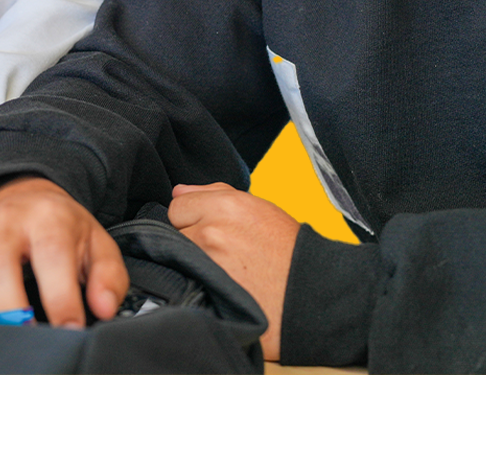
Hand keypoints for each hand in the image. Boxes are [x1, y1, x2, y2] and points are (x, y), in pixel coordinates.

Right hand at [0, 176, 128, 327]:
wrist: (25, 199)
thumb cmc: (63, 231)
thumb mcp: (98, 245)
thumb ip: (108, 277)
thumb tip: (104, 308)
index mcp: (49, 217)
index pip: (51, 254)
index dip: (60, 297)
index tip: (69, 331)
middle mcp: (6, 220)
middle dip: (11, 312)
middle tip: (29, 343)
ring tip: (5, 341)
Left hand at [169, 182, 299, 360]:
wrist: (311, 292)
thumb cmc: (288, 251)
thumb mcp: (258, 208)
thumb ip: (214, 194)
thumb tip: (178, 191)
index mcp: (225, 206)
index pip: (177, 206)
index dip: (191, 218)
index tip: (207, 228)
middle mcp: (212, 232)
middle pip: (174, 233)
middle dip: (189, 240)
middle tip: (218, 252)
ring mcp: (207, 265)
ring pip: (178, 259)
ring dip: (192, 264)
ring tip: (222, 271)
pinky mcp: (206, 294)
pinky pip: (185, 284)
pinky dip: (196, 286)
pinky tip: (216, 288)